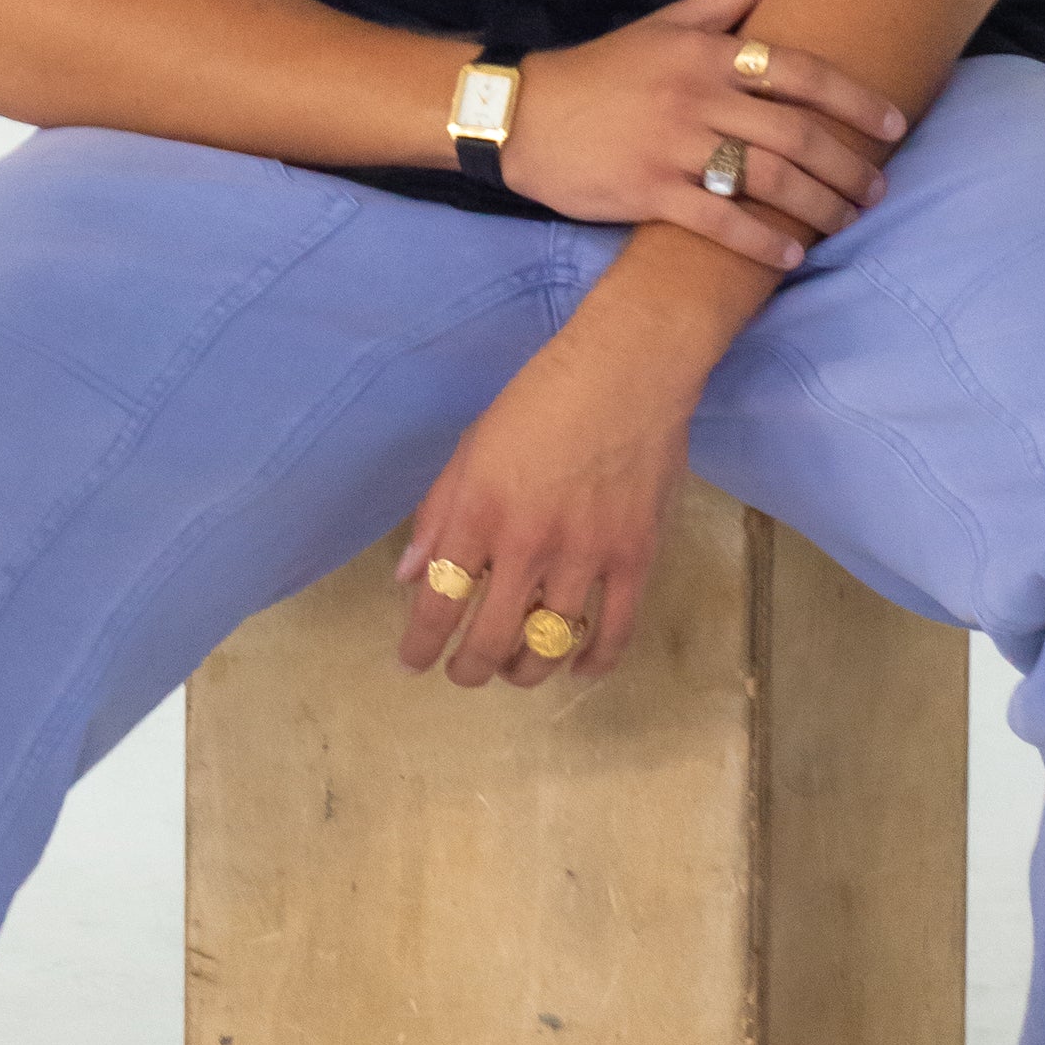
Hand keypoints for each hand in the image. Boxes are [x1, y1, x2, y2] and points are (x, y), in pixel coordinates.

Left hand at [393, 305, 695, 693]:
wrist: (628, 371)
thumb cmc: (540, 400)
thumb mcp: (471, 447)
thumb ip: (437, 514)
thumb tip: (408, 577)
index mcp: (478, 512)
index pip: (438, 602)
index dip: (420, 645)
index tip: (412, 663)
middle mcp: (527, 542)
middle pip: (492, 638)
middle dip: (470, 670)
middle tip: (465, 673)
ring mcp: (586, 554)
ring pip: (550, 644)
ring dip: (526, 670)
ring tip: (515, 670)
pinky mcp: (635, 556)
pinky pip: (616, 631)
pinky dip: (594, 660)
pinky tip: (577, 666)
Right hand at [501, 0, 903, 275]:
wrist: (523, 115)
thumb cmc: (604, 71)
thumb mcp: (668, 22)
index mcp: (706, 53)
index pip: (800, 70)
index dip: (854, 99)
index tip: (893, 125)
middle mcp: (696, 97)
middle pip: (795, 133)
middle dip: (847, 166)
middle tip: (877, 189)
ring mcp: (673, 146)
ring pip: (767, 180)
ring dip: (818, 207)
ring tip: (846, 223)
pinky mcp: (648, 192)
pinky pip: (720, 220)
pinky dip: (762, 241)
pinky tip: (791, 254)